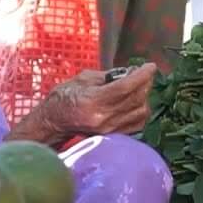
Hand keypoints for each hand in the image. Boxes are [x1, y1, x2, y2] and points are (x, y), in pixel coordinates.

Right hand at [18, 63, 157, 143]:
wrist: (52, 122)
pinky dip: (141, 111)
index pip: (126, 87)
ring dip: (144, 97)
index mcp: (93, 101)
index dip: (142, 75)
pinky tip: (136, 102)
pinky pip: (137, 124)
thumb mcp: (82, 79)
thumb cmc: (63, 97)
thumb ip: (107, 77)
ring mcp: (109, 130)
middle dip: (145, 83)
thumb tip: (129, 74)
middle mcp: (103, 118)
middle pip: (136, 99)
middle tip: (144, 73)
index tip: (150, 66)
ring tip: (139, 87)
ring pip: (140, 113)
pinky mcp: (112, 136)